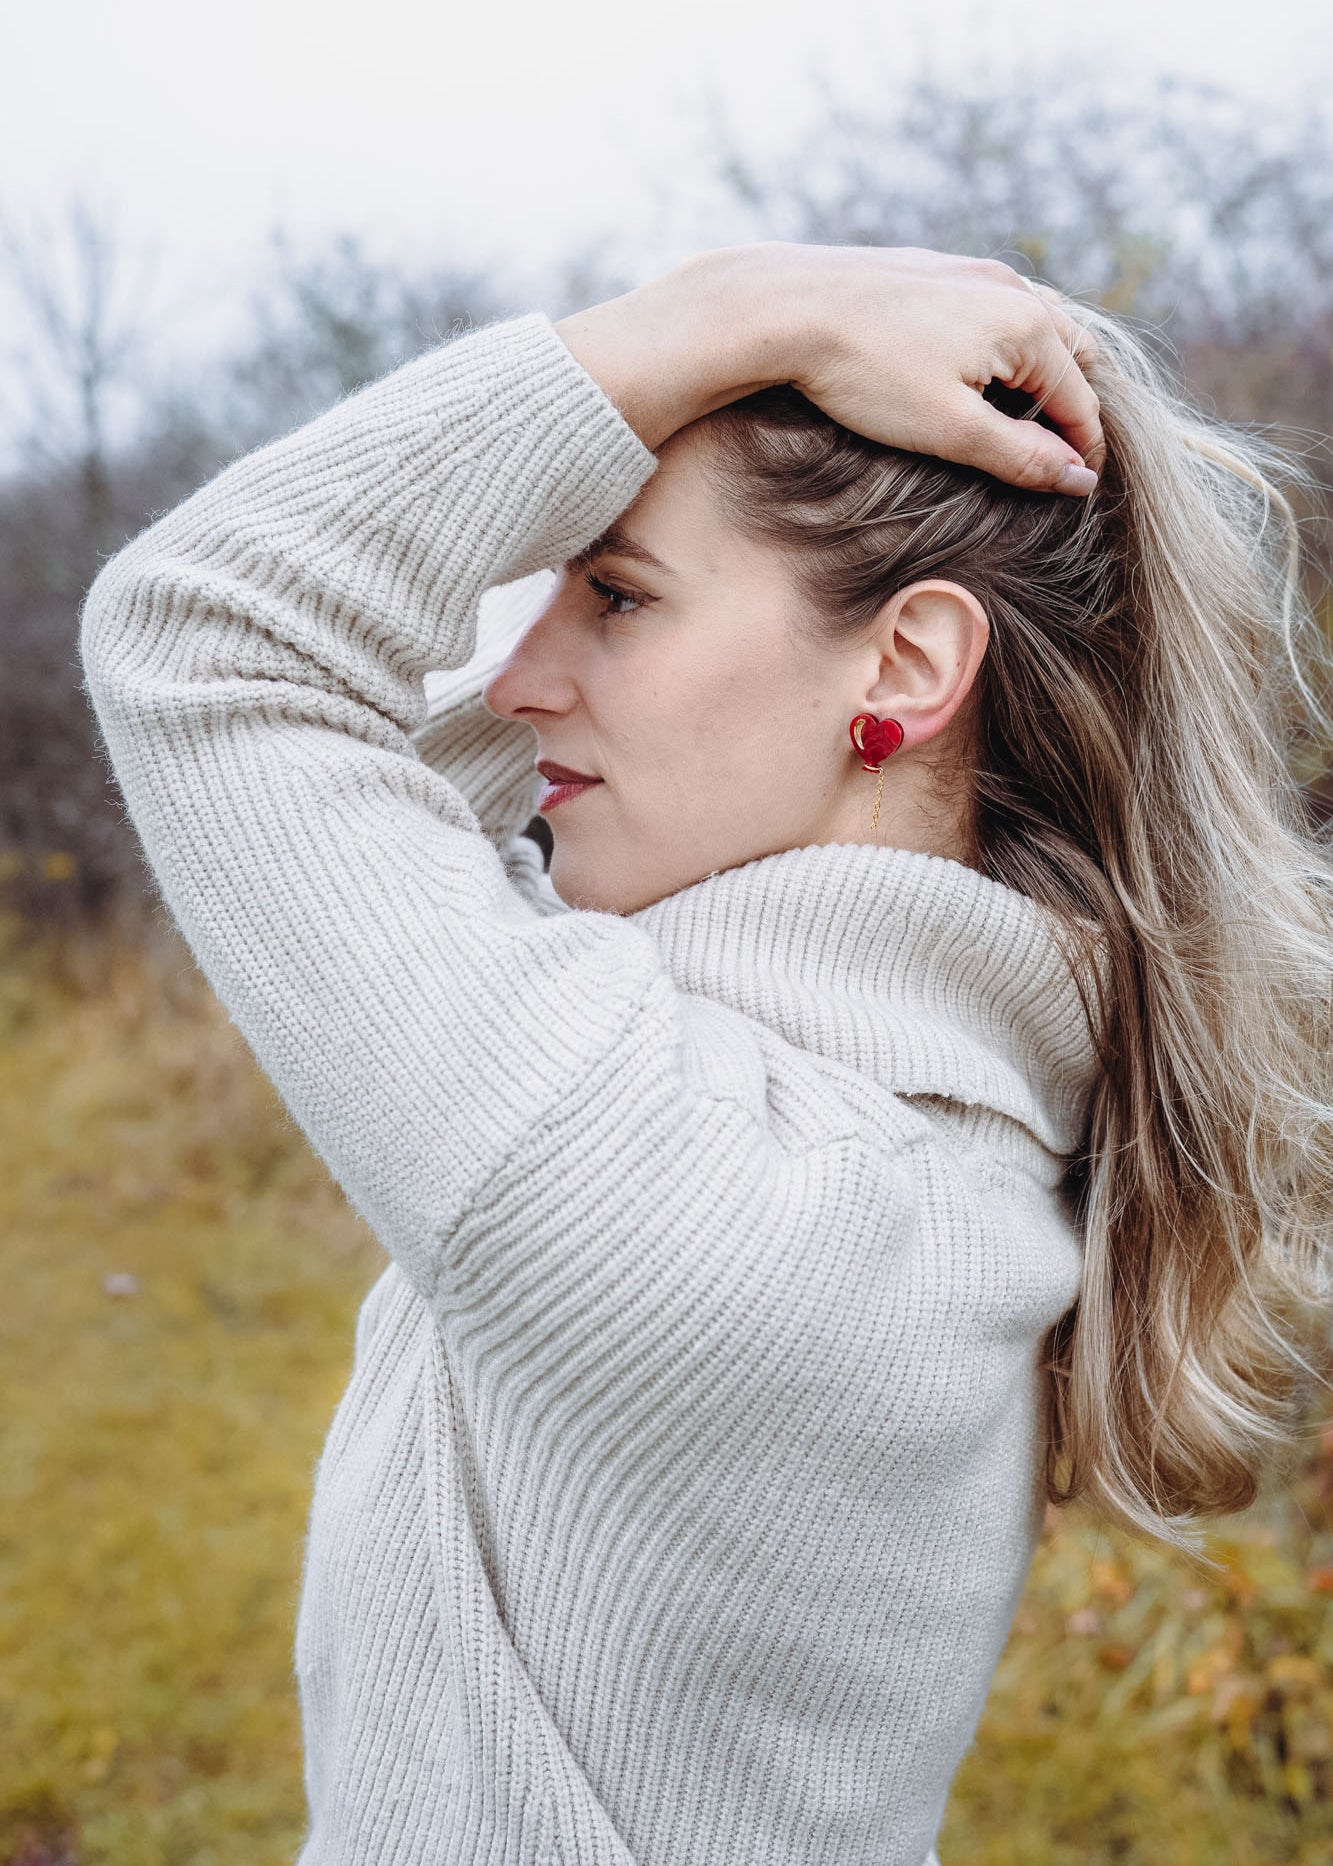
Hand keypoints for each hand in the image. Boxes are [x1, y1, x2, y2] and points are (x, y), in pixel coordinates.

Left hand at [778, 243, 1103, 489]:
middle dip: (1071, 408)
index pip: (1081, 402)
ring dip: (1039, 374)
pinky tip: (972, 375)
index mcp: (1028, 326)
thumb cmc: (867, 374)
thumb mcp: (952, 431)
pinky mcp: (937, 270)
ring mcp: (974, 271)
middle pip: (1070, 357)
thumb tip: (1079, 479)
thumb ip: (1022, 457)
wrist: (787, 306)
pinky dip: (1002, 346)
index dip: (1083, 454)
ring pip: (1034, 327)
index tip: (1077, 493)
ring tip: (1019, 422)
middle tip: (1054, 458)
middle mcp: (1012, 287)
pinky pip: (994, 308)